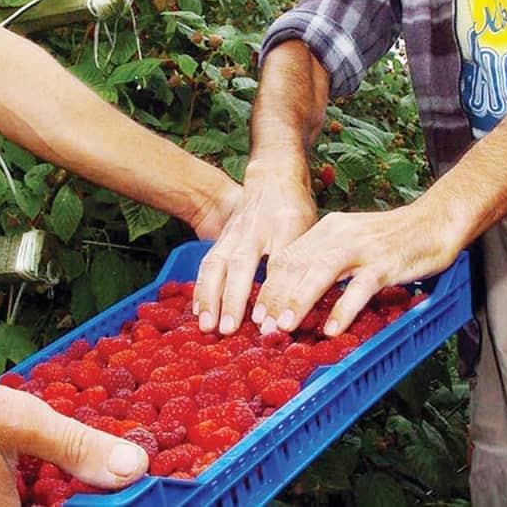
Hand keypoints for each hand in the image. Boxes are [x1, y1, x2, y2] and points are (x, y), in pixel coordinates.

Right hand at [192, 159, 317, 334]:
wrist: (271, 178)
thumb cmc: (294, 209)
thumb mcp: (308, 229)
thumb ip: (304, 261)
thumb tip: (301, 303)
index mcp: (284, 226)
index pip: (279, 262)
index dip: (273, 292)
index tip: (268, 322)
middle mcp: (254, 231)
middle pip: (240, 264)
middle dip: (233, 298)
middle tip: (229, 329)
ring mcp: (233, 234)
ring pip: (217, 265)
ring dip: (209, 297)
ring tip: (206, 325)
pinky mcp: (221, 239)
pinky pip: (207, 265)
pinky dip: (200, 289)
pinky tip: (198, 311)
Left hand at [251, 201, 462, 335]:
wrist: (435, 221)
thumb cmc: (391, 237)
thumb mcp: (350, 240)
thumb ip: (326, 259)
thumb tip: (297, 289)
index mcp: (327, 229)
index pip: (288, 257)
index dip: (269, 286)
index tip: (256, 312)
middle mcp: (339, 235)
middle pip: (297, 265)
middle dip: (276, 298)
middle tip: (262, 327)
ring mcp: (363, 248)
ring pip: (321, 273)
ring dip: (299, 301)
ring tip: (283, 327)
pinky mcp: (386, 263)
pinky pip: (360, 288)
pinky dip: (344, 309)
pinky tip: (332, 330)